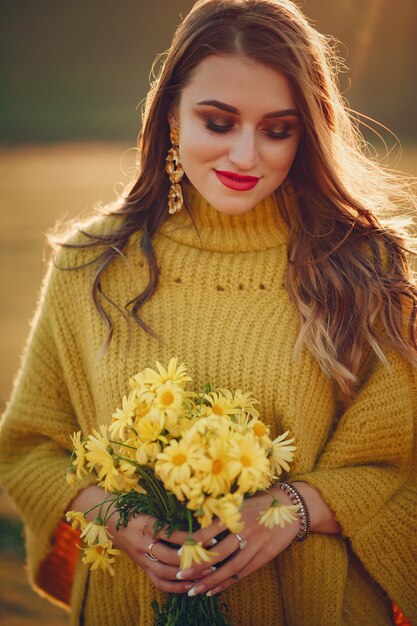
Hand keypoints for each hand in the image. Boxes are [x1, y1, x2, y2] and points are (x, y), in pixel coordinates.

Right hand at [69, 485, 204, 593]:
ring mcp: (140, 557)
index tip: (210, 536)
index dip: (191, 538)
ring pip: (164, 573)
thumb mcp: (149, 502)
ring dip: (187, 574)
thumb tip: (200, 509)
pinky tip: (192, 586)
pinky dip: (176, 586)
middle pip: (169, 557)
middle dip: (193, 559)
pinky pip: (158, 582)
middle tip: (214, 557)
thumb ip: (170, 508)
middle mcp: (140, 543)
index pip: (172, 534)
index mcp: (144, 523)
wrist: (107, 517)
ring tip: (208, 572)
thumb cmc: (132, 505)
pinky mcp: (141, 566)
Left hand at [177, 489, 299, 596]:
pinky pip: (243, 572)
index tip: (177, 552)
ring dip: (211, 580)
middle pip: (218, 552)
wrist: (292, 506)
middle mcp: (245, 529)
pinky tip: (214, 590)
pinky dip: (227, 582)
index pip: (210, 531)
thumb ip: (221, 513)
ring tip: (194, 590)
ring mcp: (257, 544)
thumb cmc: (260, 502)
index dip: (193, 544)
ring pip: (230, 567)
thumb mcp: (240, 502)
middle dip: (198, 566)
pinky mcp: (265, 555)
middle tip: (180, 575)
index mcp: (235, 513)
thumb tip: (196, 526)